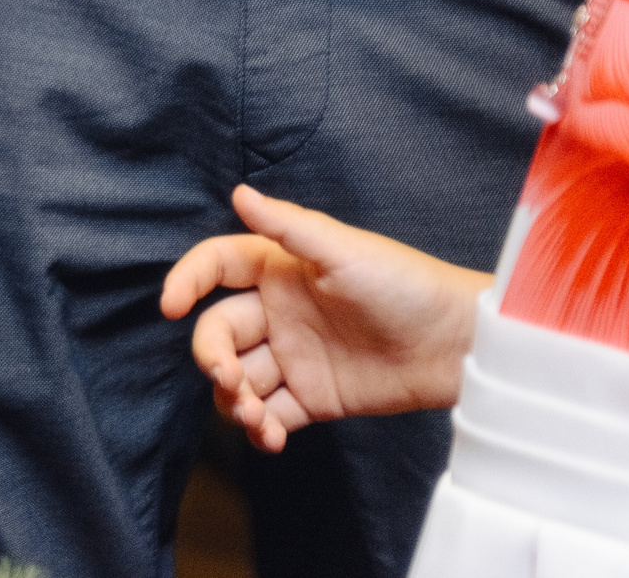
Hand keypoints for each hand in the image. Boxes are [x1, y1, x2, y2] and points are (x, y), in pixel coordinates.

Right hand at [160, 184, 487, 451]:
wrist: (458, 346)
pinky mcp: (314, 397)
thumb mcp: (345, 250)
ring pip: (239, 377)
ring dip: (233, 399)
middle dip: (212, 357)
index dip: (187, 281)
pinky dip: (259, 428)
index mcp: (278, 270)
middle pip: (219, 331)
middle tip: (228, 379)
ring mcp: (294, 357)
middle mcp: (279, 312)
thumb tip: (240, 192)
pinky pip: (270, 414)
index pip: (216, 267)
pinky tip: (269, 436)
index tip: (170, 305)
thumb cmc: (407, 285)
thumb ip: (288, 226)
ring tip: (255, 415)